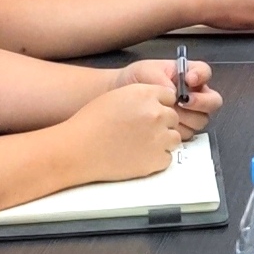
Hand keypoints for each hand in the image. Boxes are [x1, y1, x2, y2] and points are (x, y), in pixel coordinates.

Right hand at [62, 77, 188, 181]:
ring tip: (141, 144)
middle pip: (173, 118)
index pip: (170, 95)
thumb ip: (142, 97)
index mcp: (145, 94)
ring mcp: (159, 137)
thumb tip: (159, 103)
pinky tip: (139, 156)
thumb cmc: (91, 123)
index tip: (150, 112)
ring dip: (162, 141)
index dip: (160, 104)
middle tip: (142, 132)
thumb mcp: (117, 97)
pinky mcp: (157, 159)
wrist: (78, 149)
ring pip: (175, 138)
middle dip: (162, 124)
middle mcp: (156, 114)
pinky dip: (156, 159)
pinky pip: (167, 158)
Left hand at [125, 55, 222, 129]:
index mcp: (189, 76)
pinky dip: (176, 130)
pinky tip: (162, 125)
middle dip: (200, 103)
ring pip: (201, 120)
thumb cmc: (137, 79)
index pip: (204, 72)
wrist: (121, 95)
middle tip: (182, 102)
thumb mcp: (146, 70)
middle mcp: (195, 95)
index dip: (201, 76)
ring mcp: (190, 114)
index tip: (189, 79)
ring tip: (166, 113)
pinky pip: (188, 134)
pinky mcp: (182, 130)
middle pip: (213, 102)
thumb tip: (174, 92)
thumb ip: (161, 77)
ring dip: (186, 118)